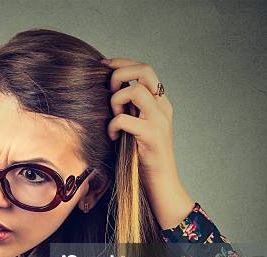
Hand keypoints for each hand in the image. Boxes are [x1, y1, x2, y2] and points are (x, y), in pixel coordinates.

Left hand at [101, 57, 194, 228]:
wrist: (160, 184)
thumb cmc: (141, 157)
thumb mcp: (135, 127)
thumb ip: (129, 109)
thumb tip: (107, 91)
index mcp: (160, 102)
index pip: (145, 68)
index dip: (122, 63)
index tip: (103, 66)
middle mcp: (163, 107)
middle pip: (144, 70)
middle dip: (120, 74)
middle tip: (109, 91)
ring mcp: (159, 121)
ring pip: (135, 91)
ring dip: (116, 101)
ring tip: (114, 118)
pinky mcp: (152, 136)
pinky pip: (125, 119)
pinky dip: (113, 125)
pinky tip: (113, 136)